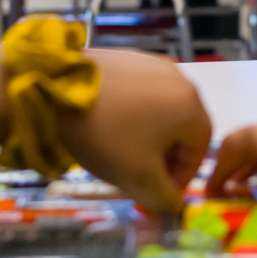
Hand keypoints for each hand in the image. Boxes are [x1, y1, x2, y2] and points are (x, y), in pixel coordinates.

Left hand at [52, 49, 213, 210]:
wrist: (55, 90)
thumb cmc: (107, 135)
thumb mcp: (139, 178)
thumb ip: (164, 197)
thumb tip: (173, 201)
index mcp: (190, 106)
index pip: (201, 148)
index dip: (183, 176)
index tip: (162, 191)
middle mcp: (178, 78)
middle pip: (182, 126)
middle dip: (166, 155)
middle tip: (144, 174)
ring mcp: (151, 63)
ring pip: (160, 108)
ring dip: (149, 133)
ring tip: (123, 149)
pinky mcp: (126, 56)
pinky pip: (139, 91)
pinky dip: (131, 112)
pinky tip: (108, 124)